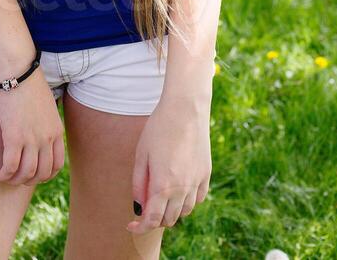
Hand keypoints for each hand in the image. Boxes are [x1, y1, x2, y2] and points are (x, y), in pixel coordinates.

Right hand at [0, 68, 64, 186]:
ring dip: (14, 180)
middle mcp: (47, 138)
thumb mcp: (47, 107)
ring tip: (5, 176)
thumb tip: (38, 133)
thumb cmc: (29, 85)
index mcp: (56, 131)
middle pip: (42, 173)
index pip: (57, 165)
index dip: (45, 176)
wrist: (19, 72)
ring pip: (26, 174)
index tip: (34, 175)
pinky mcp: (14, 138)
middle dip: (29, 180)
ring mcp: (32, 139)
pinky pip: (10, 166)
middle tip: (17, 177)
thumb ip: (46, 124)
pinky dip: (3, 175)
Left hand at [126, 96, 211, 234]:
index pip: (151, 220)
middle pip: (169, 219)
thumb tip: (139, 207)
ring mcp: (196, 182)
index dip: (140, 228)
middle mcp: (182, 189)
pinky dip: (187, 201)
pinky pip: (198, 198)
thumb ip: (138, 183)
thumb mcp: (141, 154)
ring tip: (161, 196)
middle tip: (145, 207)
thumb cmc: (159, 128)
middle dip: (155, 219)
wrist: (186, 109)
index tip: (131, 225)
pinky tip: (179, 189)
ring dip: (172, 211)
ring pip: (184, 211)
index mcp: (162, 185)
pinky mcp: (206, 174)